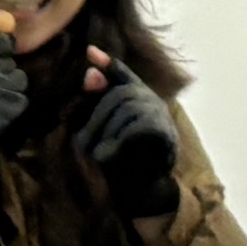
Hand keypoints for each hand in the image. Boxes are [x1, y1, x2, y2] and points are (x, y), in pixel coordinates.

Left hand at [73, 74, 181, 222]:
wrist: (142, 193)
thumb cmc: (121, 162)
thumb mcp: (103, 131)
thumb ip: (98, 103)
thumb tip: (89, 71)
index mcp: (139, 99)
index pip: (124, 75)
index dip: (108, 63)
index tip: (89, 52)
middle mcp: (153, 102)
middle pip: (119, 94)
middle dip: (96, 118)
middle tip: (83, 144)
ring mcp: (161, 116)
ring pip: (126, 110)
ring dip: (105, 134)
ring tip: (98, 154)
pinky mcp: (164, 133)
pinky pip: (136, 128)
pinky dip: (118, 143)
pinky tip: (108, 156)